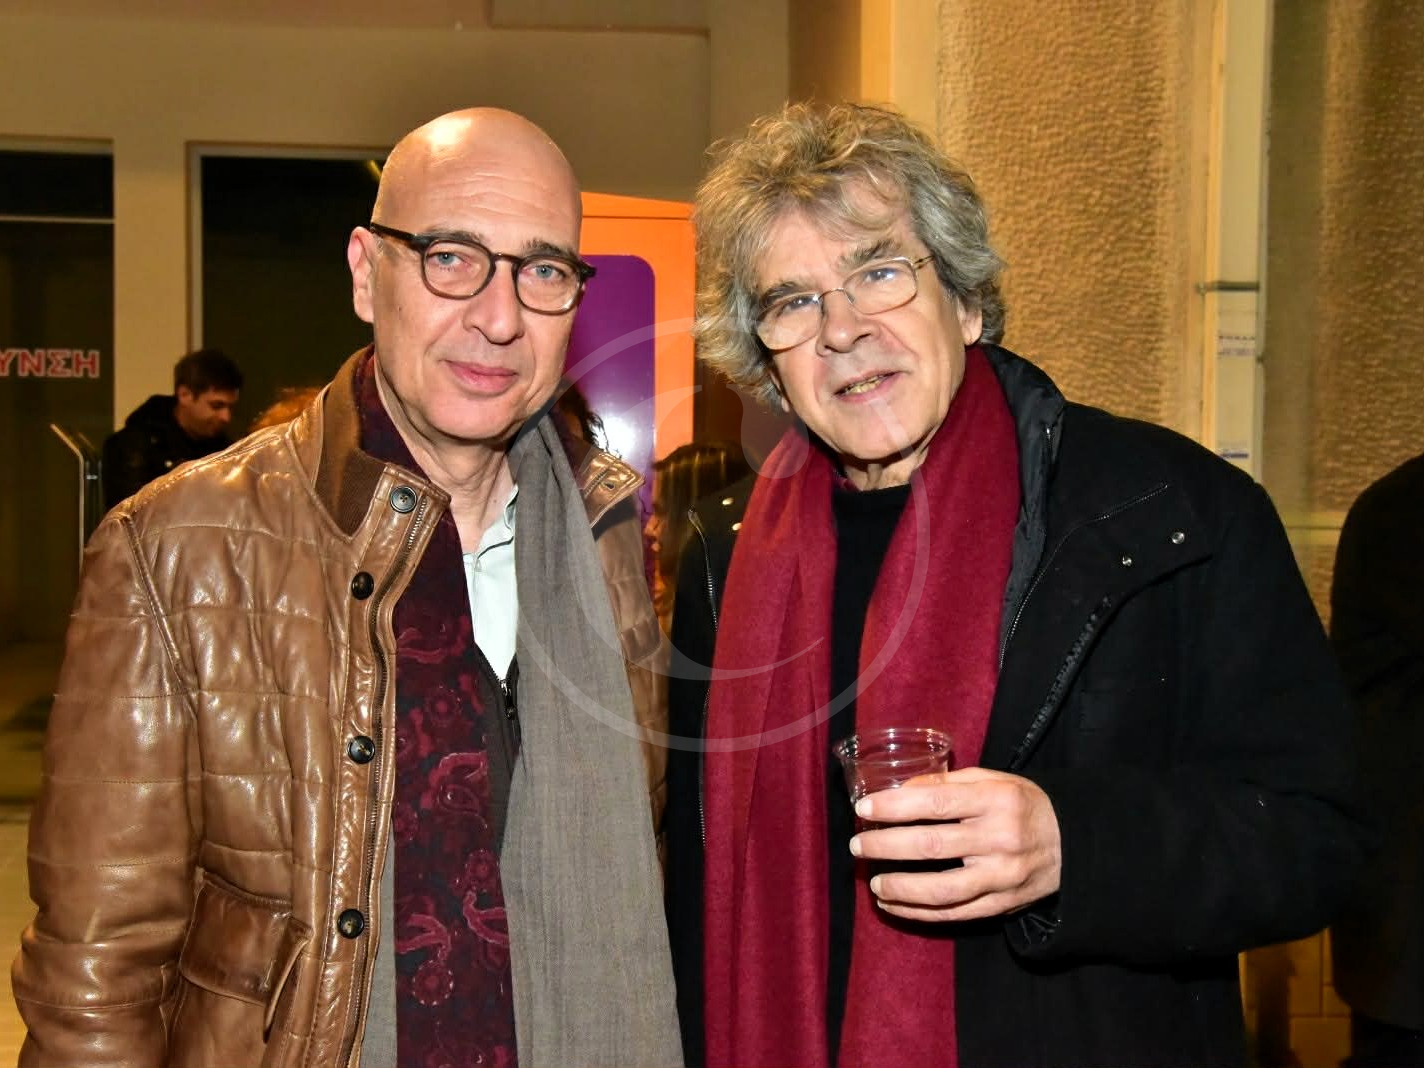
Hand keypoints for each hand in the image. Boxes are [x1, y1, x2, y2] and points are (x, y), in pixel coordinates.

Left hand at [849, 767, 1061, 921]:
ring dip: (900, 888)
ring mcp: (1001, 877)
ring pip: (941, 890)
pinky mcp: (1002, 905)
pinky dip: (920, 912)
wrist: (1072, 843)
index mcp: (995, 800)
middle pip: (932, 846)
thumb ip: (947, 783)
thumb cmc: (1022, 804)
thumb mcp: (992, 780)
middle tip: (858, 846)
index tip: (864, 808)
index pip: (935, 802)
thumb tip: (899, 790)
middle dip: (887, 847)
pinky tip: (895, 904)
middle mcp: (999, 839)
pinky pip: (955, 914)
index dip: (895, 806)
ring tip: (875, 882)